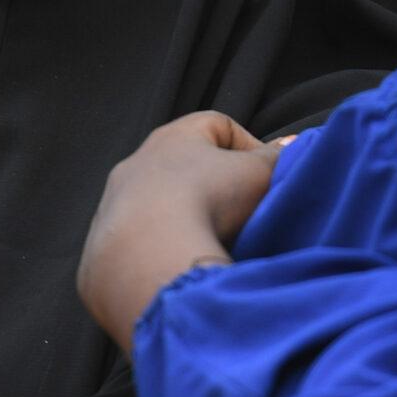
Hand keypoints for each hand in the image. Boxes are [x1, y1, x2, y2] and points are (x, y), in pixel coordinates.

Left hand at [79, 113, 281, 351]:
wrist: (149, 258)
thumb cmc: (207, 203)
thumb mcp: (258, 176)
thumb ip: (279, 158)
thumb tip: (295, 144)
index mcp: (172, 138)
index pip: (217, 126)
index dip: (248, 146)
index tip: (266, 176)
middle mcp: (135, 166)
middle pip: (183, 168)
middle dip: (215, 188)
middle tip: (243, 214)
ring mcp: (113, 208)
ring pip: (156, 209)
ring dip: (184, 222)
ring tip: (211, 246)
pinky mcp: (100, 252)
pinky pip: (136, 248)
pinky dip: (159, 256)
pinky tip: (179, 270)